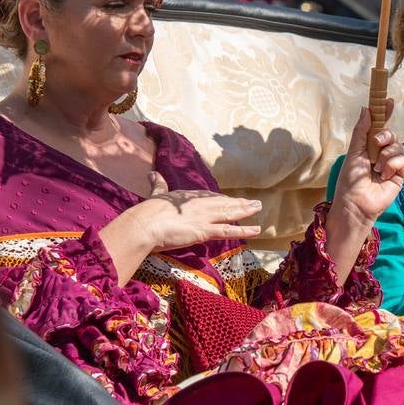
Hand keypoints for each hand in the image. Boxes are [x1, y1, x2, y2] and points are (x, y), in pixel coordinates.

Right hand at [141, 171, 261, 250]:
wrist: (145, 224)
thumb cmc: (147, 212)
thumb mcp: (155, 194)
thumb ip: (157, 184)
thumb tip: (152, 173)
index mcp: (188, 196)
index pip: (209, 197)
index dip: (221, 199)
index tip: (230, 199)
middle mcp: (199, 204)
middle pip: (223, 203)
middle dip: (239, 203)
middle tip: (254, 202)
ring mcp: (204, 217)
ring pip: (229, 213)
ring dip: (245, 211)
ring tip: (258, 208)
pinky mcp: (204, 230)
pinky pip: (227, 230)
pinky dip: (243, 230)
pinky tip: (255, 230)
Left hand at [330, 103, 403, 224]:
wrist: (355, 203)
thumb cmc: (350, 180)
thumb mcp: (353, 152)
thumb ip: (361, 130)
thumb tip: (366, 109)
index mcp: (368, 147)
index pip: (379, 127)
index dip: (385, 114)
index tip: (388, 101)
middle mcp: (381, 154)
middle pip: (392, 135)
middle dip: (385, 135)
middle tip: (376, 142)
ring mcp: (391, 165)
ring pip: (398, 147)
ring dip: (387, 154)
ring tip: (376, 167)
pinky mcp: (399, 175)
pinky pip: (402, 160)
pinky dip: (392, 165)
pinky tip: (383, 174)